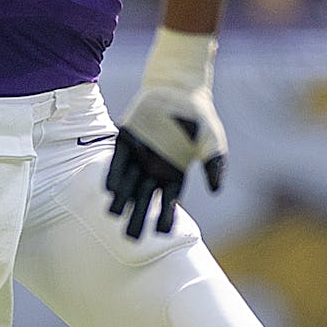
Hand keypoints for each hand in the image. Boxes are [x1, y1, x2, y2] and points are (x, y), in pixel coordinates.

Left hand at [106, 84, 227, 238]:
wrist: (179, 88)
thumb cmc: (199, 116)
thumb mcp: (212, 141)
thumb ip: (214, 165)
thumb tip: (216, 190)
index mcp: (174, 173)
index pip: (169, 202)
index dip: (165, 217)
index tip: (162, 234)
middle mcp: (154, 169)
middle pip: (144, 199)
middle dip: (138, 218)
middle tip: (131, 239)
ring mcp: (138, 156)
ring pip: (128, 184)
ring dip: (122, 200)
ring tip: (115, 215)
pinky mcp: (126, 141)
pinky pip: (117, 162)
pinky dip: (114, 175)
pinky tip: (110, 189)